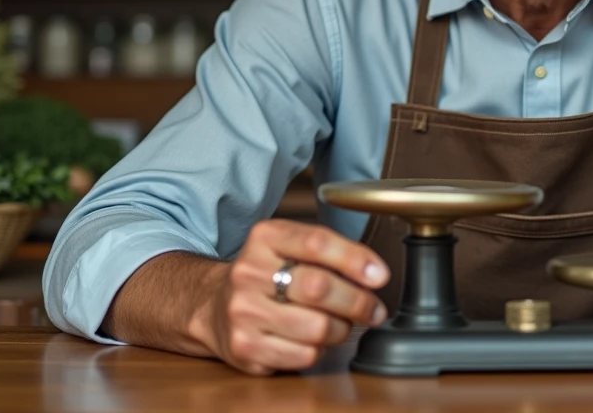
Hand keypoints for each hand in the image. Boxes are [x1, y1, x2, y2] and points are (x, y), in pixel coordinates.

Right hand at [193, 219, 390, 374]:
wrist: (212, 306)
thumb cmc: (266, 275)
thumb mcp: (289, 246)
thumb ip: (329, 252)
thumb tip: (375, 274)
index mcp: (264, 238)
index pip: (316, 242)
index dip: (355, 259)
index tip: (380, 275)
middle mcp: (248, 272)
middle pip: (319, 287)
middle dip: (359, 302)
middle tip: (374, 310)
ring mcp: (243, 312)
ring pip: (317, 327)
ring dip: (341, 329)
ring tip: (341, 324)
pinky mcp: (245, 348)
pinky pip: (304, 354)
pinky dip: (320, 350)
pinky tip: (313, 339)